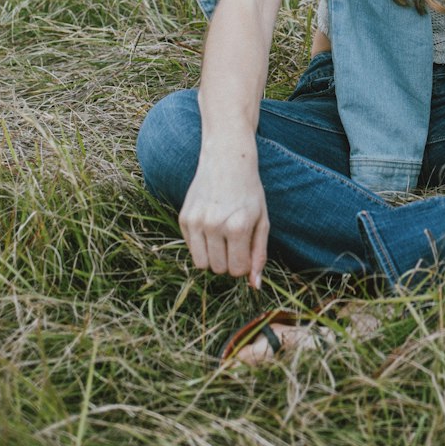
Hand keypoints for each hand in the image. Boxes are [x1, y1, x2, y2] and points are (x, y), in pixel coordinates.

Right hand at [178, 140, 268, 289]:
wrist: (226, 159)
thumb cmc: (249, 191)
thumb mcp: (261, 221)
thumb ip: (259, 255)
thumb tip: (255, 286)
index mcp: (237, 227)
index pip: (237, 270)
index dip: (244, 264)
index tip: (246, 248)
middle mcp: (214, 225)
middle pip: (218, 269)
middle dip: (228, 261)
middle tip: (234, 240)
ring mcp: (196, 221)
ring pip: (202, 264)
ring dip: (213, 257)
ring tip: (222, 238)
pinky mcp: (183, 218)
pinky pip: (190, 248)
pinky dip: (201, 245)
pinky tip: (210, 225)